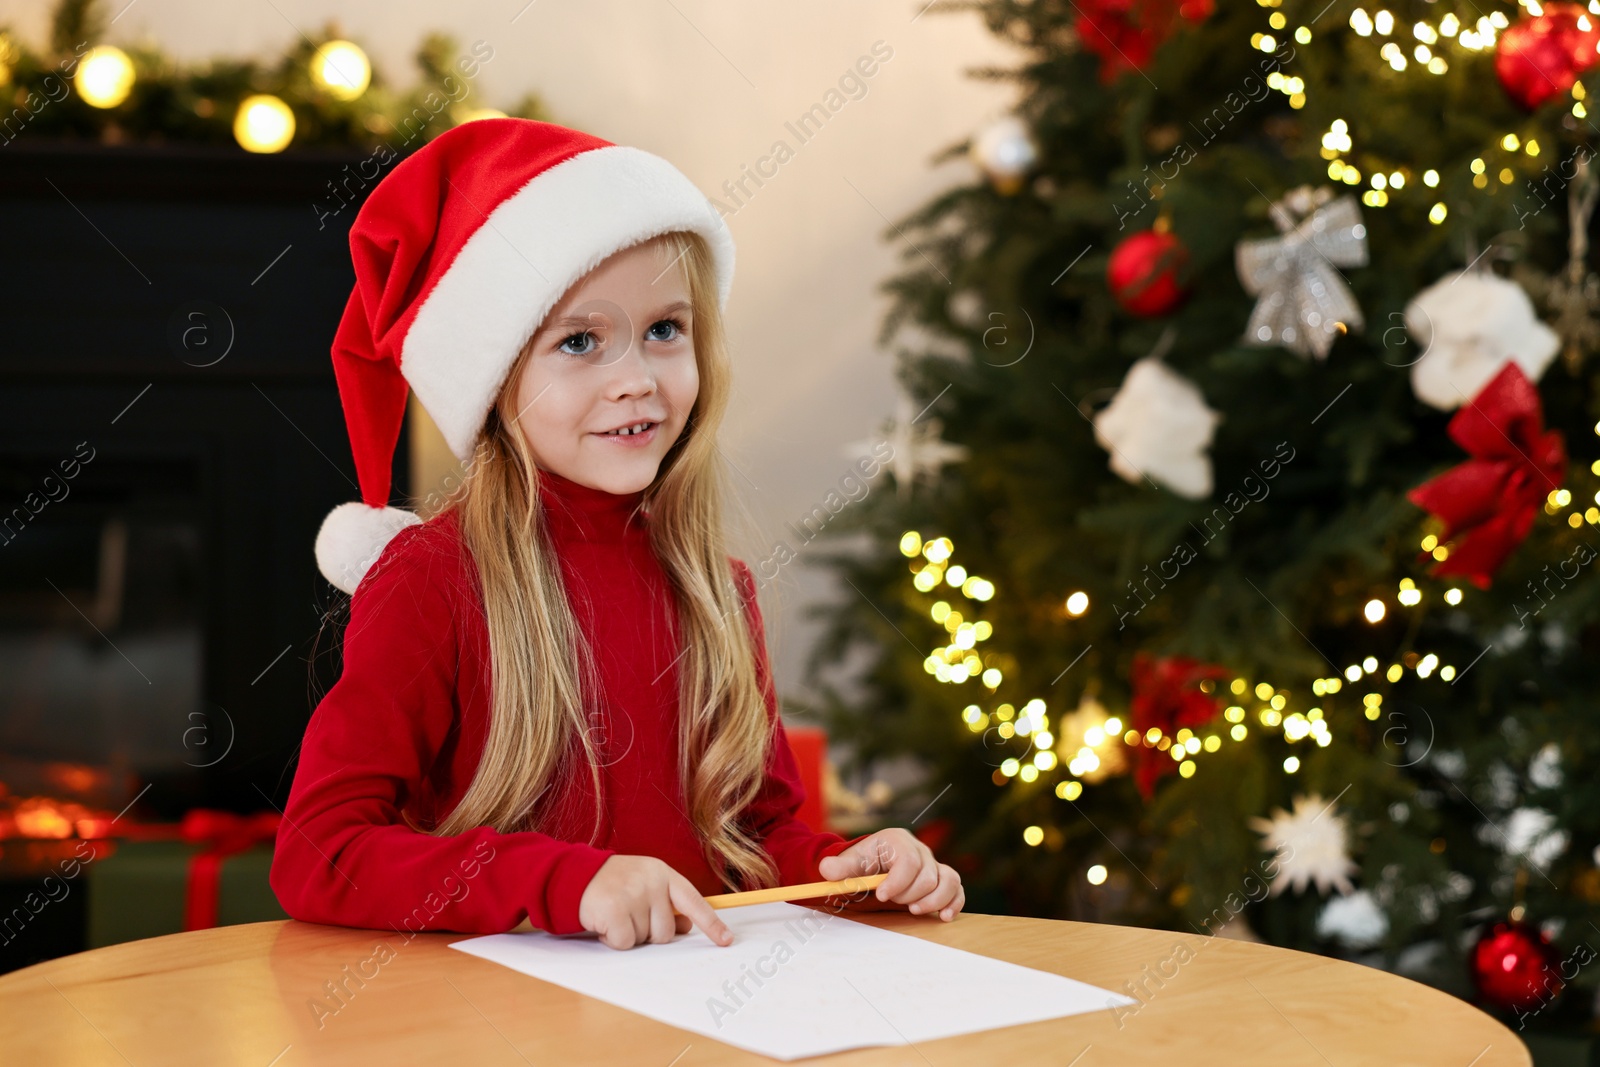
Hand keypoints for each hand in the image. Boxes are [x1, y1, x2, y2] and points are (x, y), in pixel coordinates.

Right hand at [577, 855, 733, 949]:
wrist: (575, 876)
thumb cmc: (615, 885)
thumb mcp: (645, 886)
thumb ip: (667, 903)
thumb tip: (687, 927)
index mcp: (663, 874)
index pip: (693, 901)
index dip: (711, 923)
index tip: (726, 940)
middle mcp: (651, 881)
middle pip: (666, 932)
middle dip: (648, 932)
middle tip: (630, 915)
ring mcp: (632, 894)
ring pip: (644, 939)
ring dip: (629, 935)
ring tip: (616, 915)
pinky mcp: (614, 909)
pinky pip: (624, 943)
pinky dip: (613, 939)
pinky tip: (605, 922)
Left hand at [816, 828, 963, 921]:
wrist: (873, 865)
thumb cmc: (862, 863)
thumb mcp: (849, 863)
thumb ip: (839, 867)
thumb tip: (826, 869)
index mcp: (898, 841)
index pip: (908, 860)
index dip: (898, 881)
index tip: (882, 895)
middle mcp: (920, 850)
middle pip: (927, 875)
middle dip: (909, 894)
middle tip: (891, 900)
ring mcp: (933, 864)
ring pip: (948, 880)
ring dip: (933, 900)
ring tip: (913, 911)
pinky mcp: (941, 879)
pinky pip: (956, 888)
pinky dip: (953, 903)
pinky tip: (942, 917)